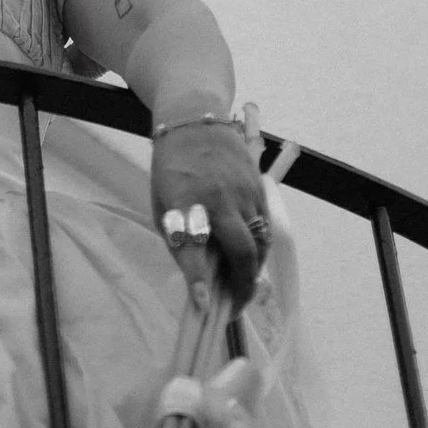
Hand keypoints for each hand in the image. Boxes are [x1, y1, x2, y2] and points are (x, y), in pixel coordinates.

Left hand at [151, 118, 269, 305]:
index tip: (205, 306)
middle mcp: (219, 197)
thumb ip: (178, 239)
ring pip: (259, 242)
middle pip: (241, 250)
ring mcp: (243, 191)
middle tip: (235, 307)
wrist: (193, 119)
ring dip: (253, 270)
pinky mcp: (258, 186)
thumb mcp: (162, 202)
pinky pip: (265, 226)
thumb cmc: (171, 167)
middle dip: (242, 286)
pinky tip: (250, 258)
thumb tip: (198, 280)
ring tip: (242, 288)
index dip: (198, 280)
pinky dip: (260, 248)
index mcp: (186, 200)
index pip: (192, 248)